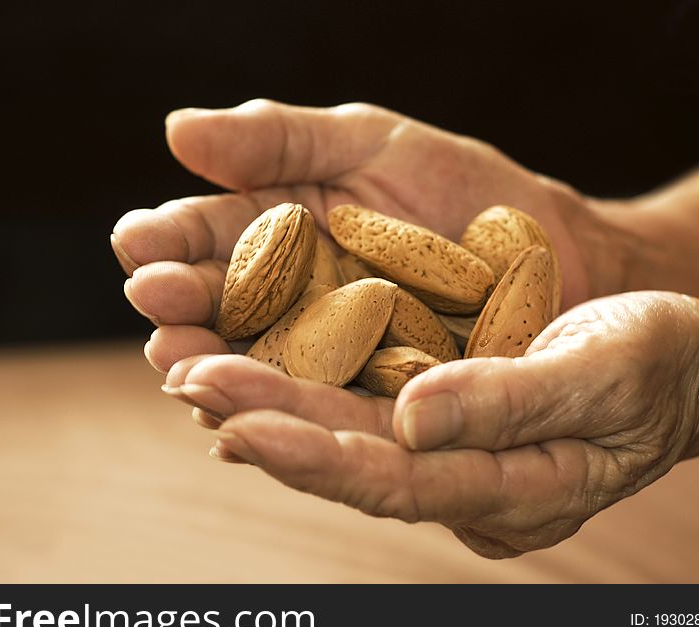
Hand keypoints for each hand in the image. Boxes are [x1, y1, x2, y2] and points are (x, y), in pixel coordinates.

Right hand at [112, 99, 624, 372]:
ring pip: (256, 366)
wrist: (560, 256)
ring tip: (186, 370)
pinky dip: (280, 419)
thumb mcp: (371, 144)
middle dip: (183, 309)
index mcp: (279, 229)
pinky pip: (316, 411)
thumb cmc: (465, 189)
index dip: (169, 239)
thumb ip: (278, 139)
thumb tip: (175, 129)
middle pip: (221, 307)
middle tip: (157, 308)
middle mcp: (288, 298)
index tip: (138, 244)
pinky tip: (241, 426)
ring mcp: (323, 354)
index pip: (208, 233)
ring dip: (216, 371)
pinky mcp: (364, 402)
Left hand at [162, 292, 698, 557]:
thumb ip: (512, 403)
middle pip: (350, 456)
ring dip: (269, 400)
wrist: (686, 358)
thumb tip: (416, 415)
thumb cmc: (662, 364)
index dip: (312, 456)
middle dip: (265, 422)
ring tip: (193, 368)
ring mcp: (452, 449)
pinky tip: (252, 362)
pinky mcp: (443, 412)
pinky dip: (305, 382)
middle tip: (186, 379)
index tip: (234, 425)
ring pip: (345, 428)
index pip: (395, 481)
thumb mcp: (608, 375)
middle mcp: (466, 479)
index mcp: (513, 489)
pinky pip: (362, 400)